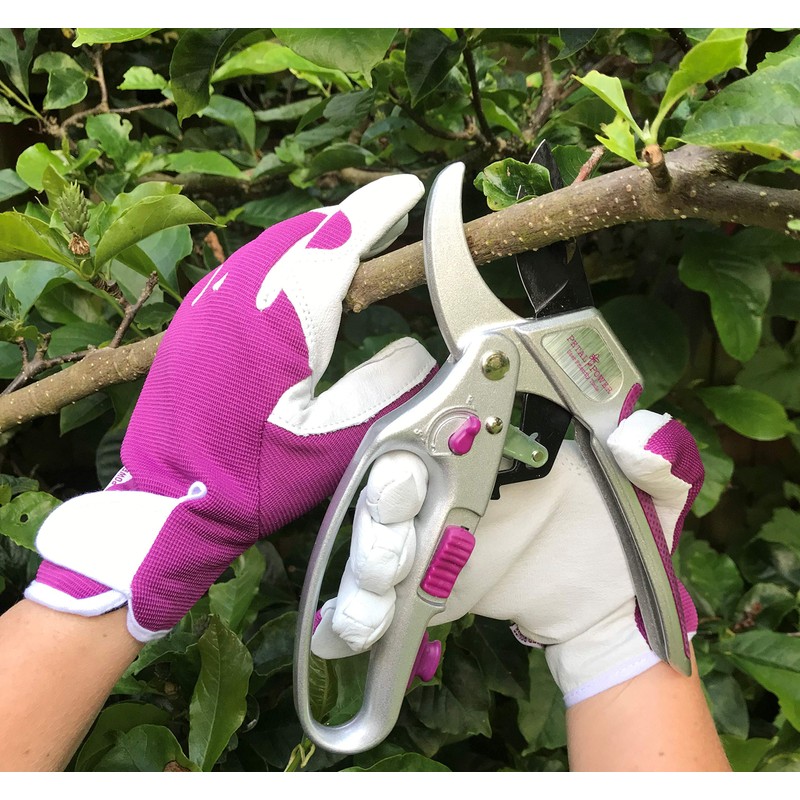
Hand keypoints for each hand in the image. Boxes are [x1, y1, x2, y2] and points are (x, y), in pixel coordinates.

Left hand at [25, 175, 435, 641]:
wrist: (167, 501)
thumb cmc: (254, 477)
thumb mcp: (335, 441)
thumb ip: (385, 386)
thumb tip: (416, 347)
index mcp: (283, 318)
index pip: (340, 239)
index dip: (381, 207)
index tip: (412, 189)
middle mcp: (240, 294)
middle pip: (307, 230)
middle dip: (354, 219)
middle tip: (393, 224)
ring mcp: (209, 301)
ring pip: (273, 242)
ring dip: (319, 237)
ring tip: (355, 247)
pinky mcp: (192, 317)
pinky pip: (246, 264)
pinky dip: (284, 257)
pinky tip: (298, 279)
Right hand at [312, 409, 701, 704]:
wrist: (606, 606)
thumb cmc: (622, 533)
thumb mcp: (649, 489)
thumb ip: (652, 457)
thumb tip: (641, 441)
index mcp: (498, 447)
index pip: (441, 425)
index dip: (420, 435)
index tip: (420, 465)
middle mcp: (455, 482)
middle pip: (395, 482)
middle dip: (385, 510)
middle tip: (397, 535)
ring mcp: (437, 533)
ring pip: (381, 536)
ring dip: (367, 564)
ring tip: (369, 602)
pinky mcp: (430, 581)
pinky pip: (388, 590)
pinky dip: (363, 609)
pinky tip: (346, 634)